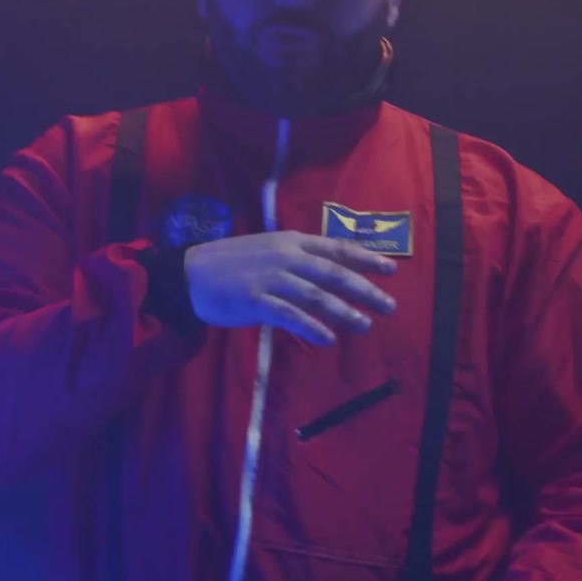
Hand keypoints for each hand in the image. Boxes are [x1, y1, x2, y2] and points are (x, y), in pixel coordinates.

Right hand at [185, 230, 397, 345]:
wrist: (190, 274)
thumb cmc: (231, 263)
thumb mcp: (268, 249)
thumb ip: (298, 258)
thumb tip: (329, 271)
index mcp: (292, 242)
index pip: (337, 249)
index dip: (366, 259)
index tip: (391, 269)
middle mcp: (286, 257)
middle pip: (334, 274)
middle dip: (366, 290)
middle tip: (389, 306)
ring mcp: (272, 278)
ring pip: (317, 295)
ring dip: (344, 311)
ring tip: (364, 325)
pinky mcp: (256, 301)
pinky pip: (290, 315)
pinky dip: (312, 327)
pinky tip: (328, 339)